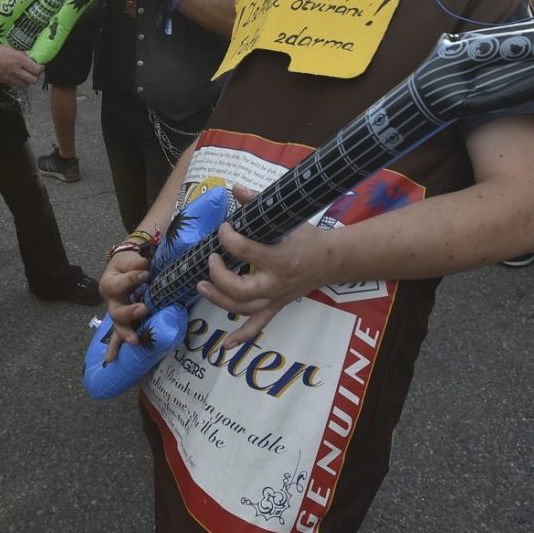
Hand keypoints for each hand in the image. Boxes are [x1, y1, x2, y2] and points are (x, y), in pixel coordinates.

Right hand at [0, 43, 41, 85]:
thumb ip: (20, 53)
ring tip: (25, 75)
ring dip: (27, 81)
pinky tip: (15, 76)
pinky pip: (16, 85)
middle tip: (33, 72)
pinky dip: (18, 82)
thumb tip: (28, 55)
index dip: (40, 68)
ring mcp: (11, 78)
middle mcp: (17, 70)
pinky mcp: (4, 82)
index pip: (37, 69)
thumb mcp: (8, 48)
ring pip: (26, 85)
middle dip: (35, 76)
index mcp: (20, 60)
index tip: (39, 65)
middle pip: (33, 80)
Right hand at [99, 249, 151, 363]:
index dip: (131, 279)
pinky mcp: (125, 321)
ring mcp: (117, 313)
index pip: (118, 285)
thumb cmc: (126, 263)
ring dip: (126, 334)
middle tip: (143, 309)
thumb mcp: (129, 259)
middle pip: (116, 312)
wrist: (124, 266)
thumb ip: (135, 262)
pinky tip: (111, 360)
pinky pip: (119, 336)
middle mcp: (111, 302)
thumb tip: (144, 264)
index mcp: (109, 285)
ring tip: (135, 341)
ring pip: (118, 327)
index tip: (146, 273)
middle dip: (129, 313)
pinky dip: (115, 348)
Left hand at [196, 213, 337, 349]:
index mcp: (278, 257)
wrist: (331, 260)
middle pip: (239, 288)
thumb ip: (259, 201)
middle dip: (219, 275)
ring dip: (219, 299)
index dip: (228, 237)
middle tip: (211, 259)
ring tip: (202, 286)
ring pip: (242, 308)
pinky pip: (258, 326)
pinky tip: (226, 345)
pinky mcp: (276, 306)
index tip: (224, 227)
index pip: (244, 249)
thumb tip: (235, 188)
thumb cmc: (307, 237)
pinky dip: (242, 337)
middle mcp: (275, 282)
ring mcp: (275, 298)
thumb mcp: (286, 217)